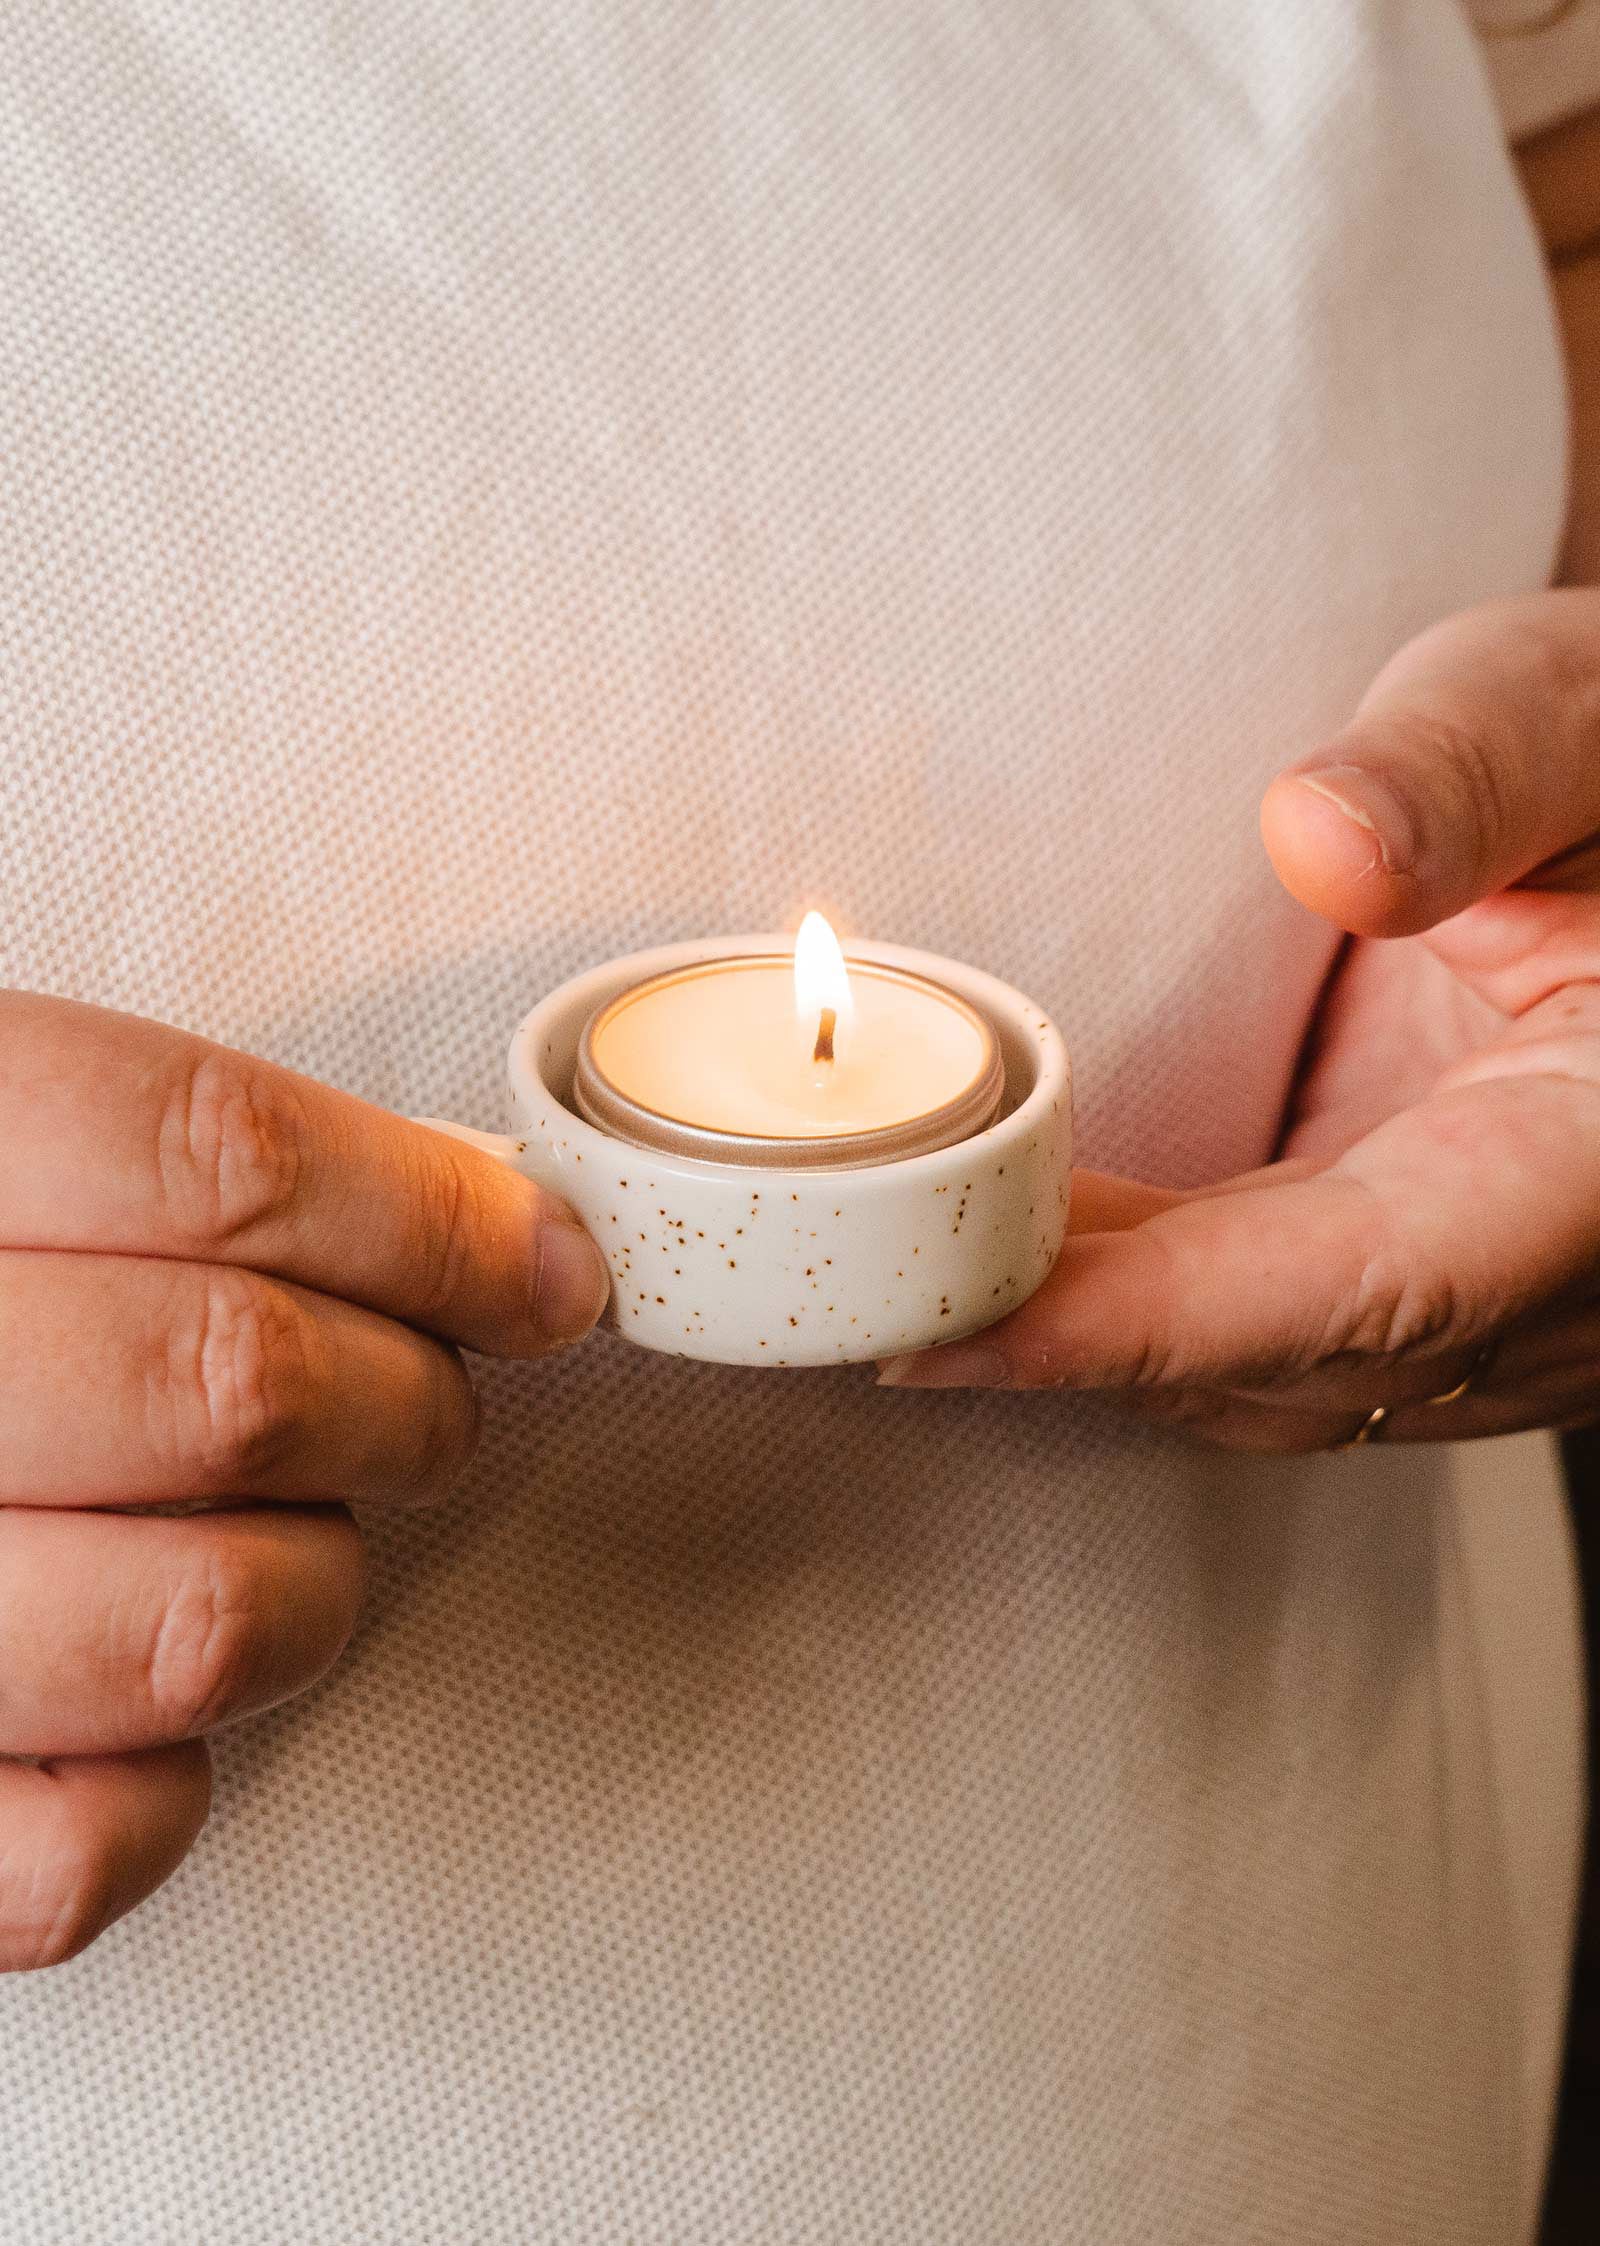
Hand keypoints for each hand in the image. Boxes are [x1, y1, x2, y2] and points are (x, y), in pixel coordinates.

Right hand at [0, 996, 607, 1970]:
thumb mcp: (3, 1151)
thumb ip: (196, 1170)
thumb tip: (491, 1222)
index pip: (215, 1156)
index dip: (426, 1216)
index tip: (537, 1265)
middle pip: (238, 1380)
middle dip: (402, 1398)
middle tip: (419, 1398)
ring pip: (206, 1622)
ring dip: (309, 1585)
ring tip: (273, 1541)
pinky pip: (86, 1848)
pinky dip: (167, 1790)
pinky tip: (145, 1700)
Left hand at [880, 590, 1599, 1450]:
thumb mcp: (1582, 711)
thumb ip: (1475, 766)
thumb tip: (1317, 840)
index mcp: (1598, 1167)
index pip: (1361, 1291)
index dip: (1143, 1332)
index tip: (944, 1341)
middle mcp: (1555, 1277)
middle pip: (1282, 1368)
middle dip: (1063, 1342)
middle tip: (846, 1280)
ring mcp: (1502, 1294)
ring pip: (1270, 1373)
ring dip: (1089, 1327)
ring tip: (901, 1255)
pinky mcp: (1437, 1266)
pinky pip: (1273, 1328)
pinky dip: (1141, 1301)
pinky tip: (1021, 1232)